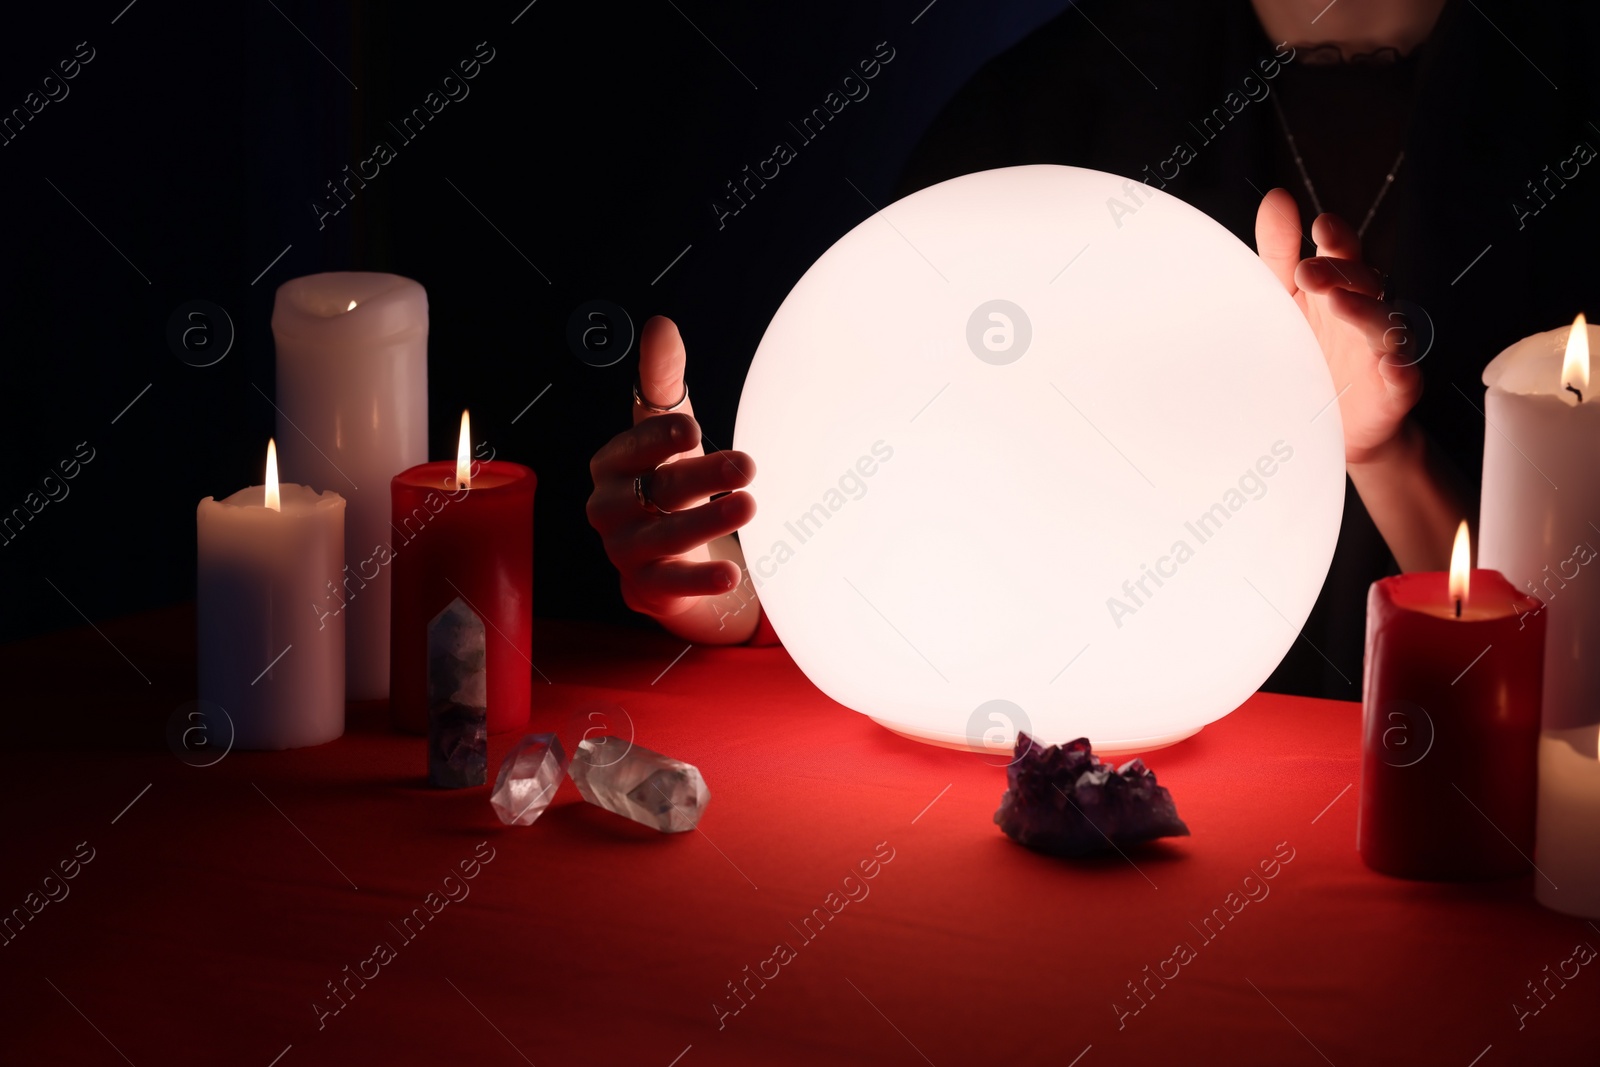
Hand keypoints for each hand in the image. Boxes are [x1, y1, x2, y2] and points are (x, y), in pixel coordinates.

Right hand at [585, 316, 756, 619]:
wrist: (661, 554)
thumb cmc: (664, 481)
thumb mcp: (667, 431)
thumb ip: (662, 380)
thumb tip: (661, 326)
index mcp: (614, 465)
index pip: (634, 447)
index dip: (660, 439)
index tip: (692, 429)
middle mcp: (612, 507)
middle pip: (659, 488)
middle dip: (703, 475)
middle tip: (747, 465)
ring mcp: (627, 549)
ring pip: (666, 535)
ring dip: (707, 521)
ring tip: (748, 506)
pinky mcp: (648, 586)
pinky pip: (673, 582)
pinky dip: (701, 579)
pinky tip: (732, 574)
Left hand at [1255, 188, 1421, 464]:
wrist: (1327, 424)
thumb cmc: (1310, 351)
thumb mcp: (1286, 299)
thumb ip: (1280, 253)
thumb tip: (1276, 198)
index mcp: (1339, 287)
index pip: (1343, 255)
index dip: (1337, 239)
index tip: (1320, 228)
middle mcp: (1364, 313)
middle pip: (1365, 283)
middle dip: (1342, 274)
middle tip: (1310, 272)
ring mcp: (1382, 350)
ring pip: (1384, 324)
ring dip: (1364, 312)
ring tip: (1339, 303)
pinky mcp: (1394, 389)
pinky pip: (1404, 377)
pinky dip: (1400, 370)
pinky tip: (1390, 365)